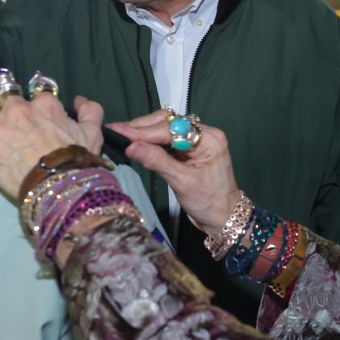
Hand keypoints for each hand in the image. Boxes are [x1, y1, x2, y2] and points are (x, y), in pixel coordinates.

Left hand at [0, 91, 105, 197]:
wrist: (57, 187)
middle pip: (3, 89)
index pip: (38, 86)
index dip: (36, 89)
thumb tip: (80, 99)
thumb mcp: (93, 133)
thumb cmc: (77, 160)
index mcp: (44, 104)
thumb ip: (91, 111)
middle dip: (1, 88)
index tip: (34, 94)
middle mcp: (17, 109)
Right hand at [110, 111, 240, 234]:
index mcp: (209, 139)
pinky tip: (134, 142)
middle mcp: (204, 134)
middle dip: (141, 127)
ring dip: (143, 131)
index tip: (120, 132)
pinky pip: (165, 139)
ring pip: (164, 128)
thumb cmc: (209, 202)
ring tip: (120, 135)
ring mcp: (195, 141)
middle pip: (168, 122)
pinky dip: (149, 140)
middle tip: (116, 131)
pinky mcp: (187, 149)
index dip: (144, 131)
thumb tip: (131, 146)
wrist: (223, 218)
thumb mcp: (182, 182)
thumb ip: (157, 161)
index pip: (172, 129)